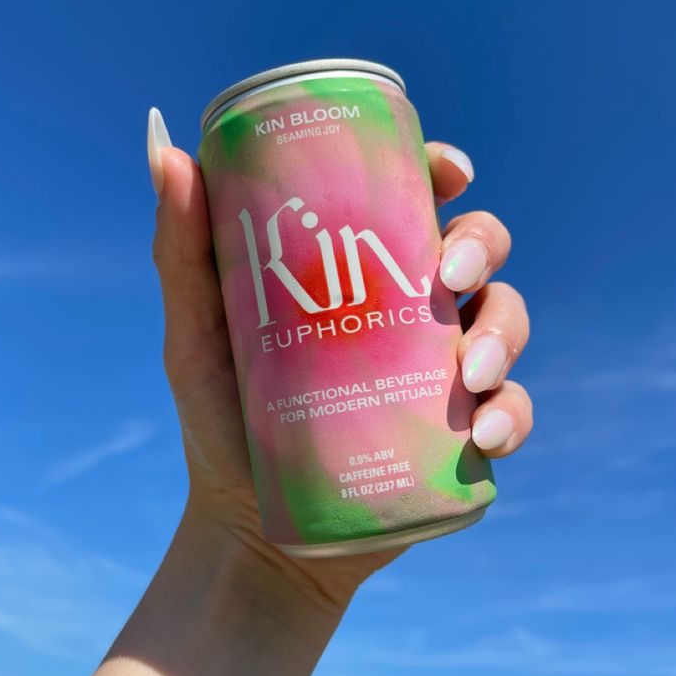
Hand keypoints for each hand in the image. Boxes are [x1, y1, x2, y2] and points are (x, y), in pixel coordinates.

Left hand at [149, 112, 531, 637]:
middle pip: (477, 253)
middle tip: (449, 274)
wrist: (251, 527)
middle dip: (483, 247)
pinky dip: (512, 416)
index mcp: (363, 273)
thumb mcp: (199, 331)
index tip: (451, 169)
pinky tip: (485, 434)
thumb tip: (164, 149)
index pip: (416, 202)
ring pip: (505, 322)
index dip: (445, 173)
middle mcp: (411, 313)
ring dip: (505, 335)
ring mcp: (442, 372)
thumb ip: (183, 250)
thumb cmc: (223, 419)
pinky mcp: (459, 435)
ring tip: (470, 373)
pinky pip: (512, 411)